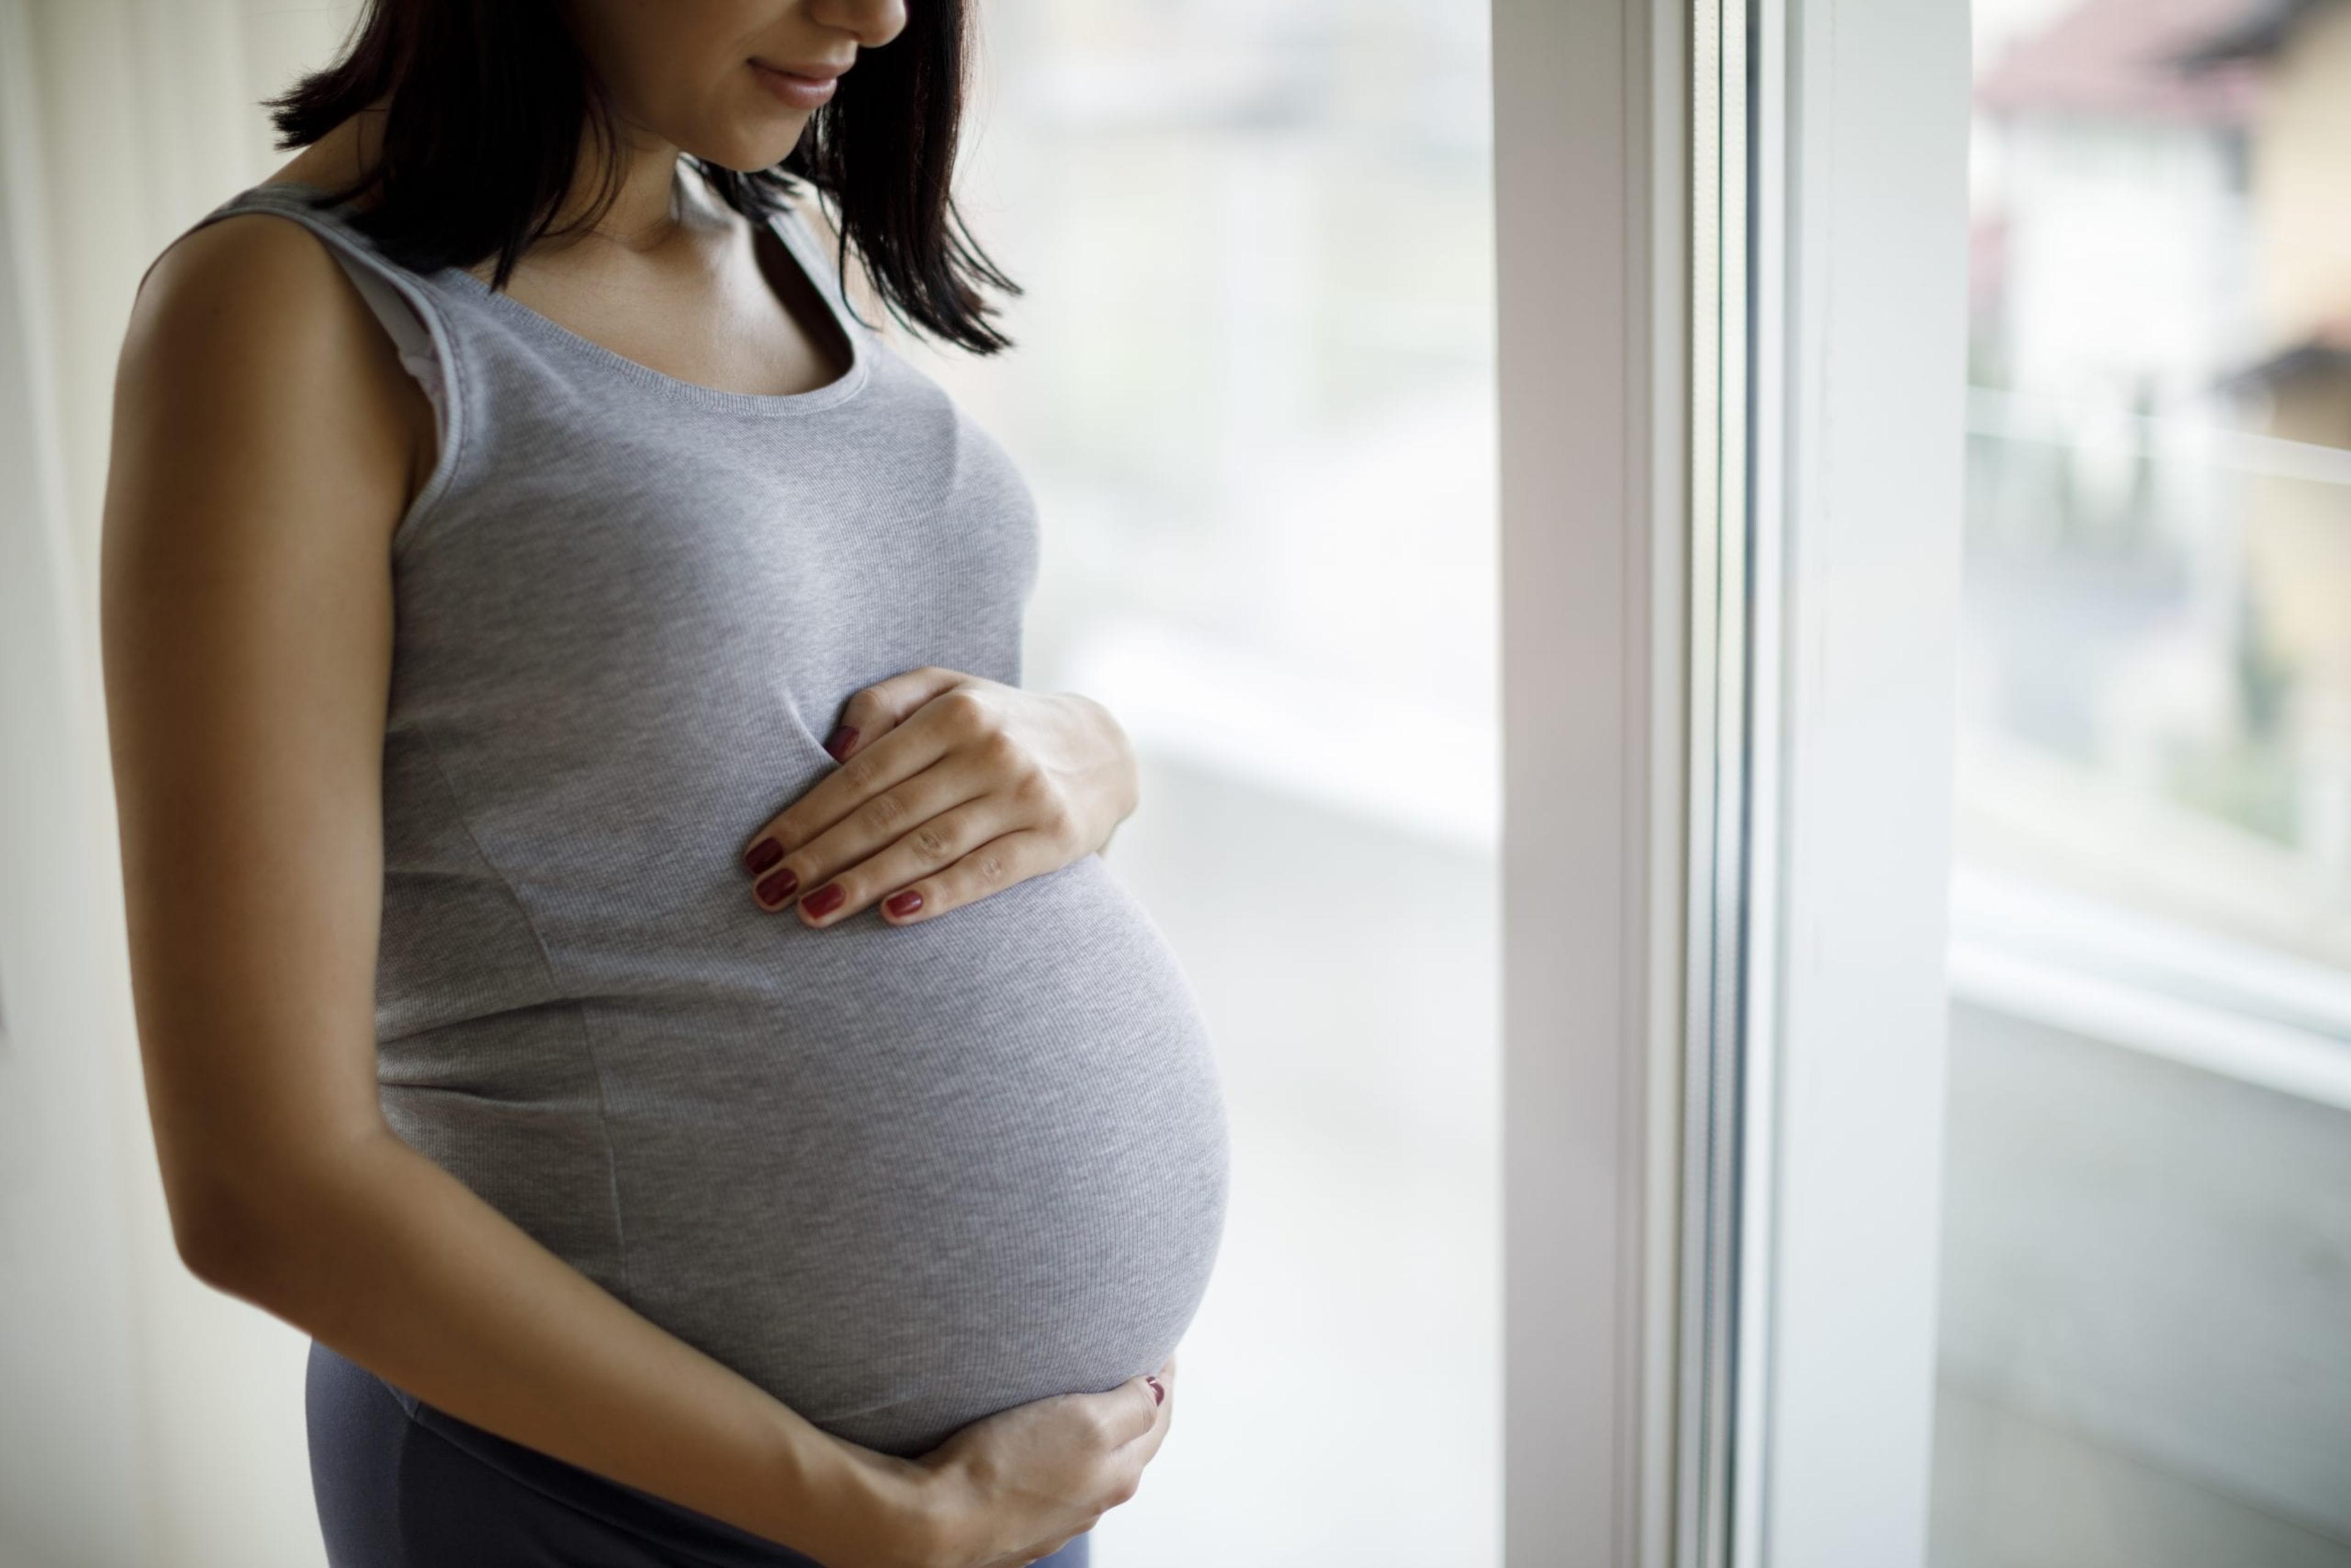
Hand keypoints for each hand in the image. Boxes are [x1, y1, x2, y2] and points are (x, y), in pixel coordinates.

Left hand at [739, 668, 1139, 927]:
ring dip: (863, 883)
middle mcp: (990, 750)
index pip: (863, 773)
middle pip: (887, 813)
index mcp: (955, 712)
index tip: (759, 852)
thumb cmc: (999, 723)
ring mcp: (1024, 795)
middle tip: (767, 893)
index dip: (806, 815)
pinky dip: (939, 895)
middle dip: (820, 856)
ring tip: (810, 912)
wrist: (1103, 750)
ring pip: (928, 846)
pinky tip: (893, 915)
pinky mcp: (1053, 839)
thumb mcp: (948, 689)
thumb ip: (885, 703)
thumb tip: (831, 750)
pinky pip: (986, 872)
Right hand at [913, 1354, 1177, 1567]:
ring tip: (1087, 1394)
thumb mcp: (1086, 1422)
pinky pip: (1053, 1478)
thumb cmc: (1007, 1465)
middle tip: (1130, 1361)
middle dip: (1138, 1403)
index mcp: (1119, 1475)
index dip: (1164, 1376)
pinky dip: (1061, 1451)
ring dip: (1099, 1429)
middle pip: (1131, 1443)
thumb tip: (1157, 1390)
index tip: (1159, 1342)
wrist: (935, 1521)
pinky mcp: (1016, 1519)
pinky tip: (1041, 1439)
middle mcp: (1093, 1501)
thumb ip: (1133, 1406)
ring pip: (1092, 1463)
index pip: (1159, 1417)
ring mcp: (1055, 1516)